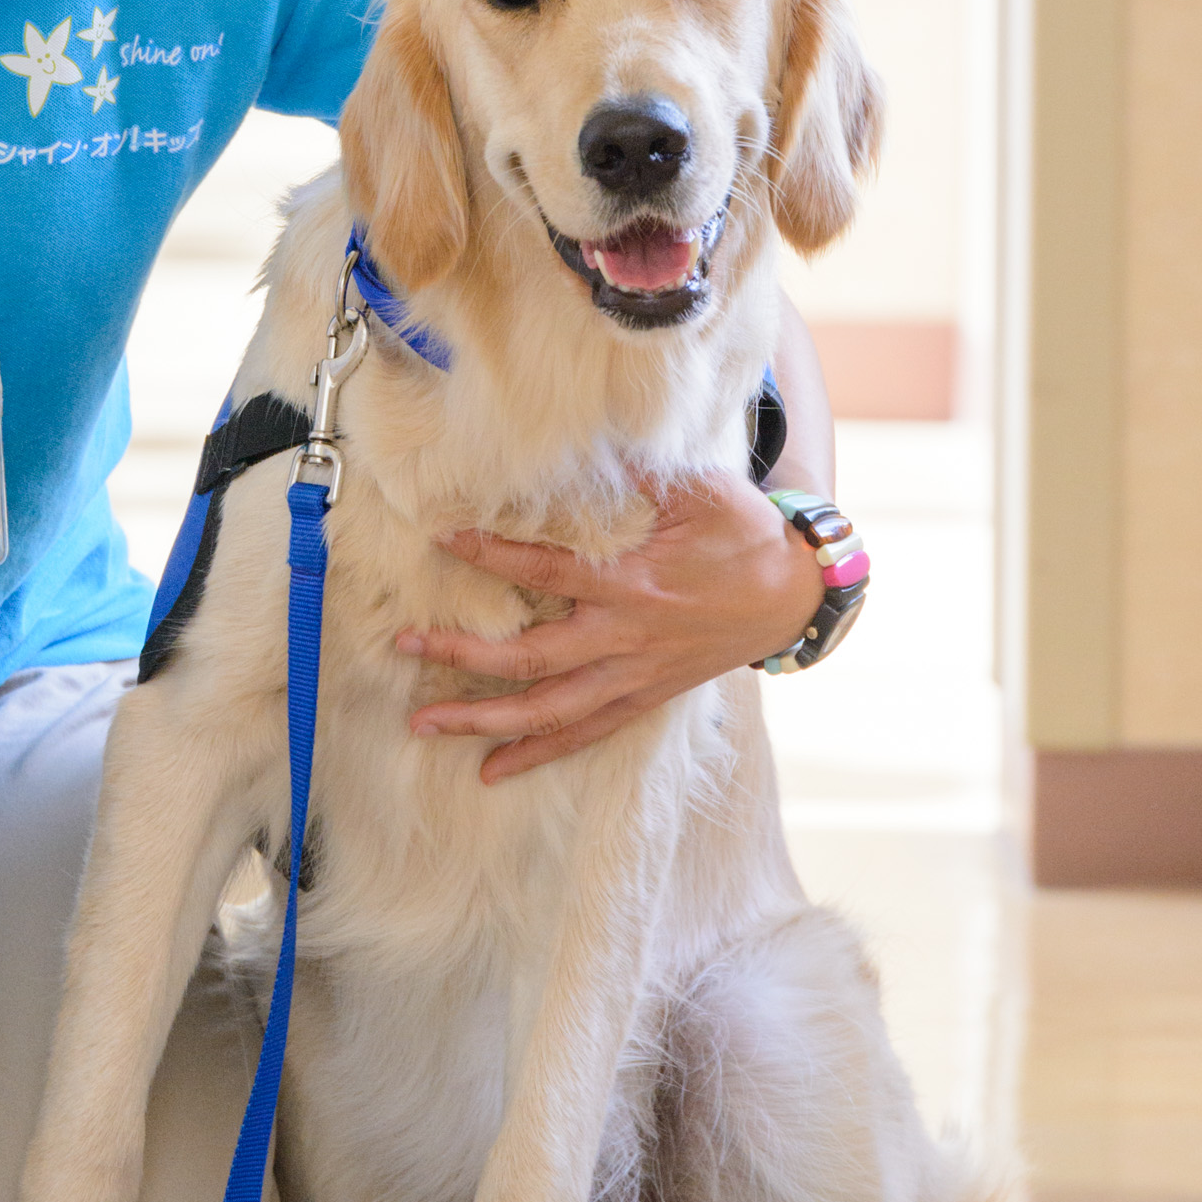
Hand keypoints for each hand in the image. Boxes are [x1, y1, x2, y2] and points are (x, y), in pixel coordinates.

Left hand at [396, 474, 826, 783]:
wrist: (794, 597)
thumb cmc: (746, 536)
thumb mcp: (701, 490)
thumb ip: (639, 470)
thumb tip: (586, 432)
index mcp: (633, 583)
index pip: (547, 570)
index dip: (492, 553)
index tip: (443, 537)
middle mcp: (625, 638)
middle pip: (530, 659)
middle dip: (464, 656)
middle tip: (407, 645)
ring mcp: (632, 676)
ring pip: (548, 711)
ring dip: (483, 721)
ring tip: (423, 723)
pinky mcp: (642, 698)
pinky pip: (582, 735)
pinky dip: (536, 753)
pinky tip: (490, 769)